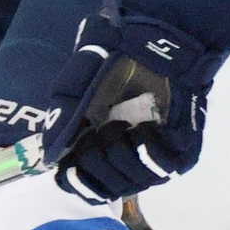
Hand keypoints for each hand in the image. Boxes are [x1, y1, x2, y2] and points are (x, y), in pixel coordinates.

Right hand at [41, 1, 219, 203]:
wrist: (159, 40)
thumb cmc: (116, 58)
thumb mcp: (76, 85)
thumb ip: (61, 119)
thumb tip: (49, 156)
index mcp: (99, 145)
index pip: (84, 187)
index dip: (76, 180)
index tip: (71, 160)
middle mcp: (127, 158)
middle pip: (106, 190)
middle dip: (95, 161)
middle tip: (97, 130)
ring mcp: (154, 158)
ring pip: (132, 184)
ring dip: (119, 154)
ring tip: (120, 123)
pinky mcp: (181, 153)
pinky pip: (160, 168)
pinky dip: (146, 148)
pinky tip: (144, 126)